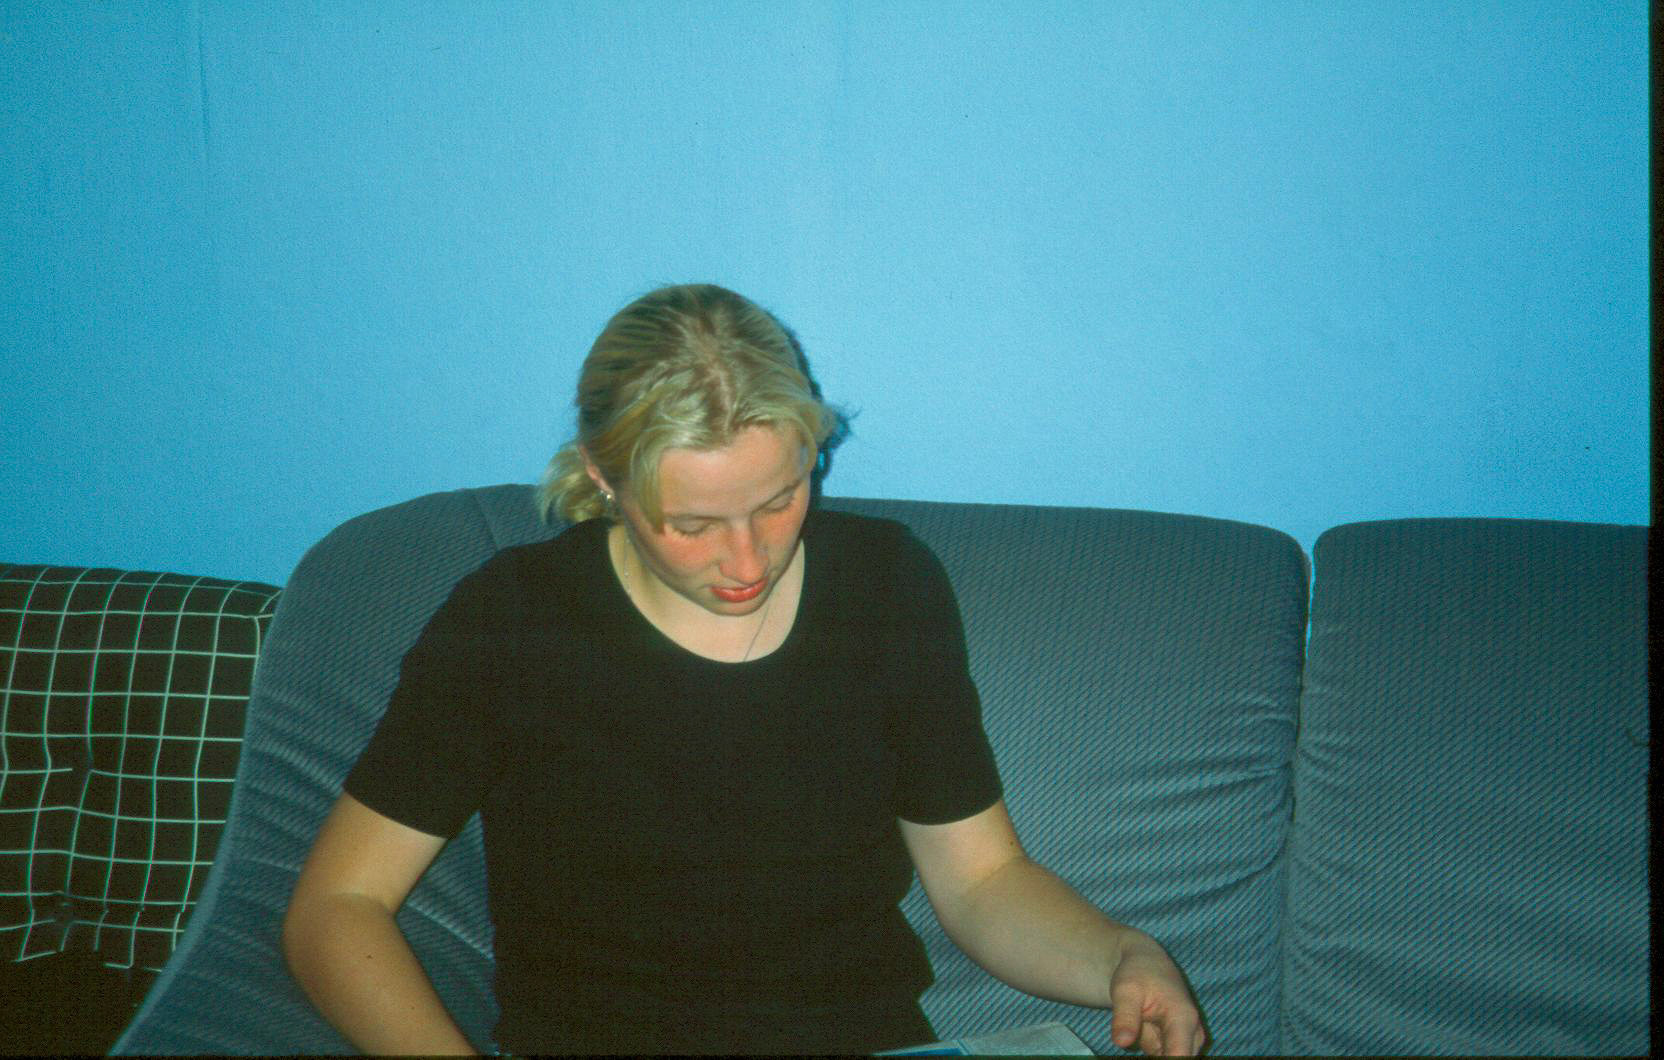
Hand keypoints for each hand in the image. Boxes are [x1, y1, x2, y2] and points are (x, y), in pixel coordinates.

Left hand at [1108, 931, 1206, 1055]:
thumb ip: (1125, 1017)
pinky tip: (1145, 1025)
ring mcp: (1187, 1041)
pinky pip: (1160, 1055)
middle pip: (1176, 1059)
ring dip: (1149, 1045)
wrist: (1145, 963)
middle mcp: (1193, 1034)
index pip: (1180, 1057)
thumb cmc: (1136, 974)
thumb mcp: (1124, 990)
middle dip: (1154, 1051)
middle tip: (1141, 1025)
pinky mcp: (1178, 1045)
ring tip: (1143, 1021)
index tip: (1150, 1052)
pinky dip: (1149, 1044)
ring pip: (1164, 1056)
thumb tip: (1122, 1043)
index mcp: (1184, 1019)